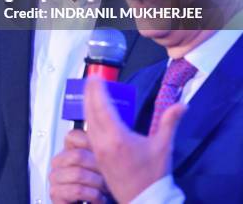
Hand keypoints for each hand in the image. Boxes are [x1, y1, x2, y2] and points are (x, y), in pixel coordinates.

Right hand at [49, 129, 107, 202]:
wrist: (95, 203)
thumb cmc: (98, 187)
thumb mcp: (99, 165)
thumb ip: (98, 148)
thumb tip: (104, 133)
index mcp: (68, 151)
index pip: (72, 136)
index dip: (90, 143)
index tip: (105, 152)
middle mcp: (58, 162)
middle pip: (77, 155)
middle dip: (97, 167)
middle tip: (108, 175)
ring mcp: (55, 178)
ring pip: (78, 173)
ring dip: (97, 183)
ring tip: (105, 188)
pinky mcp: (55, 194)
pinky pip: (77, 190)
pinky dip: (93, 195)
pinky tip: (99, 197)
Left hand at [84, 78, 186, 203]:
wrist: (144, 201)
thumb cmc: (152, 176)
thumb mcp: (163, 146)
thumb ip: (170, 122)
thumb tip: (182, 105)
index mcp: (118, 138)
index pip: (103, 107)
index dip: (98, 90)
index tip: (97, 77)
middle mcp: (104, 143)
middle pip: (91, 111)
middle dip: (90, 92)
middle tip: (92, 78)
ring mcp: (98, 151)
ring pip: (88, 121)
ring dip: (88, 104)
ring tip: (90, 90)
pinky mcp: (97, 157)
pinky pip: (88, 132)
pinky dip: (89, 117)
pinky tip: (92, 111)